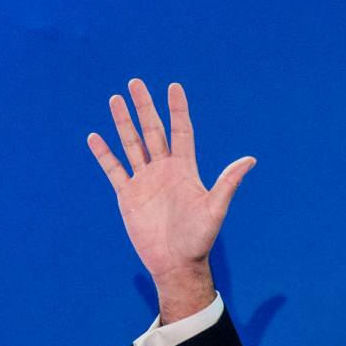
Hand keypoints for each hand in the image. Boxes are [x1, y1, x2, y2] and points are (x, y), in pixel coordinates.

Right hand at [86, 79, 254, 320]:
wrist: (176, 263)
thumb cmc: (199, 238)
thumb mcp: (216, 208)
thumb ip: (228, 182)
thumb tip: (250, 159)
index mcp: (185, 170)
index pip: (181, 131)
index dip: (178, 110)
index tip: (174, 87)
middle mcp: (164, 170)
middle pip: (152, 131)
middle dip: (144, 107)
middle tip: (135, 82)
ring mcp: (145, 181)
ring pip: (131, 144)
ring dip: (123, 122)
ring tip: (115, 99)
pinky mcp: (128, 195)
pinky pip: (114, 169)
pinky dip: (104, 154)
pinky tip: (95, 137)